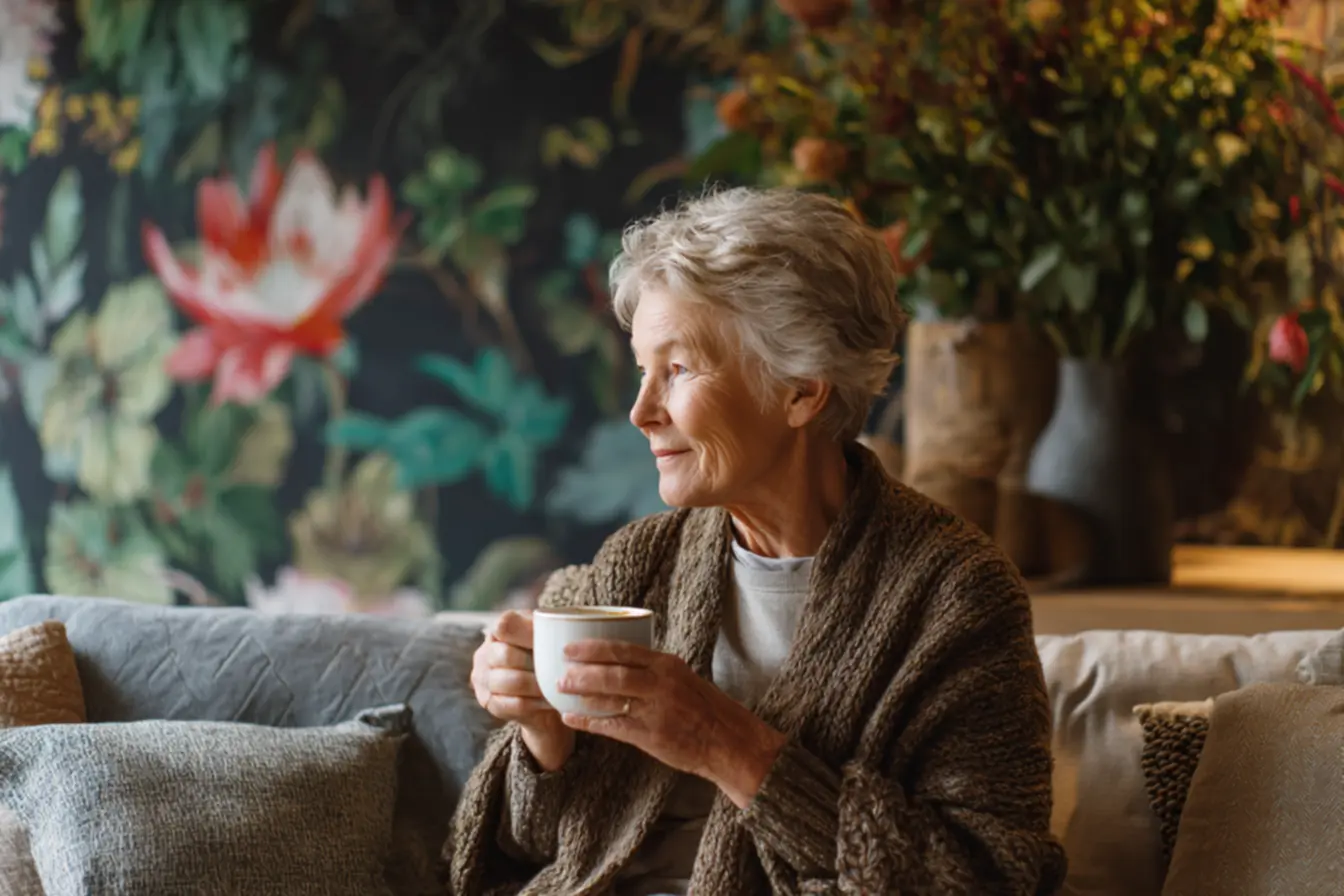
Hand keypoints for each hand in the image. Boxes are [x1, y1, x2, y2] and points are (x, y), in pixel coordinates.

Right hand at [470, 610, 574, 770]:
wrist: (544, 700)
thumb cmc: (548, 661)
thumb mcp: (550, 641)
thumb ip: (552, 630)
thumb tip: (571, 625)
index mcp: (499, 630)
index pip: (505, 624)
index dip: (528, 633)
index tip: (552, 643)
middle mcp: (485, 652)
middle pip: (505, 655)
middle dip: (534, 664)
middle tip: (558, 670)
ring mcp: (483, 679)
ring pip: (509, 682)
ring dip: (537, 686)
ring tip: (556, 686)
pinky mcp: (489, 703)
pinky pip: (511, 704)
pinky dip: (534, 703)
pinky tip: (548, 701)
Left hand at [557, 640, 787, 807]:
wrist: (728, 740)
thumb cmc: (702, 707)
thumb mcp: (681, 677)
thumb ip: (652, 668)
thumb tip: (616, 658)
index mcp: (667, 665)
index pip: (624, 650)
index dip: (593, 648)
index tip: (569, 646)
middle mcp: (661, 685)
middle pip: (614, 673)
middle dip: (582, 670)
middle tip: (559, 669)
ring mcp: (656, 711)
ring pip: (611, 698)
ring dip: (582, 694)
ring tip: (559, 689)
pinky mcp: (651, 736)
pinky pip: (613, 726)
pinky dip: (590, 720)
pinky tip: (572, 717)